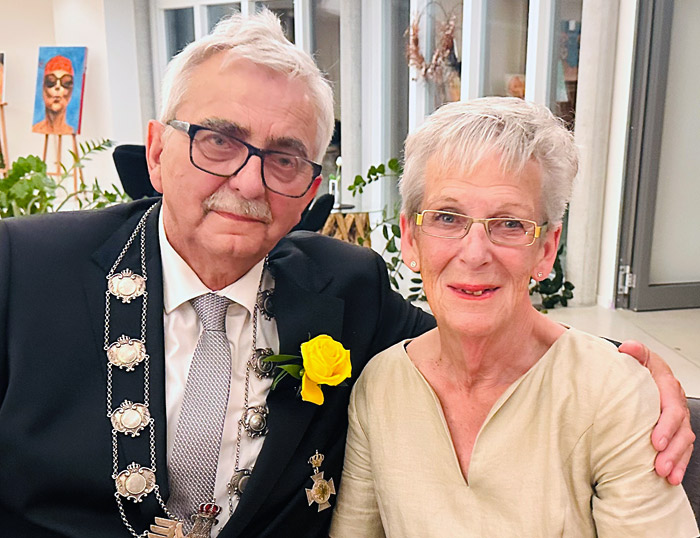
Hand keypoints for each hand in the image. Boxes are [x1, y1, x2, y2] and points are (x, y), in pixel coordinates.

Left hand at [619, 340, 693, 484]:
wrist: (645, 372)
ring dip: (677, 461)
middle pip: (681, 431)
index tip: (655, 442)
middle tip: (659, 465)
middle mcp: (677, 404)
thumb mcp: (638, 356)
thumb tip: (627, 348)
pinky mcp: (677, 431)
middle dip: (672, 451)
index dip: (666, 427)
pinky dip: (679, 464)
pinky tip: (672, 478)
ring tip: (666, 475)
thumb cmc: (641, 368)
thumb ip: (635, 351)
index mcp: (668, 387)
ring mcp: (679, 419)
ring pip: (684, 443)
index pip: (671, 409)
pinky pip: (683, 449)